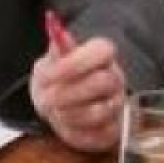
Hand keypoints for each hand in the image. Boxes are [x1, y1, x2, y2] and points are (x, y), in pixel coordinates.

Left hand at [29, 26, 126, 152]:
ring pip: (98, 112)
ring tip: (53, 109)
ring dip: (68, 113)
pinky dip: (74, 131)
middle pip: (102, 83)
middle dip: (68, 92)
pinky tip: (63, 122)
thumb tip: (55, 27)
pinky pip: (96, 135)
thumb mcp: (52, 59)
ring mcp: (118, 105)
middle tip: (45, 97)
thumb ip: (57, 49)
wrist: (61, 100)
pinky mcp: (114, 130)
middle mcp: (116, 78)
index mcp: (102, 55)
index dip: (74, 63)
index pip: (102, 50)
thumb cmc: (57, 76)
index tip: (47, 73)